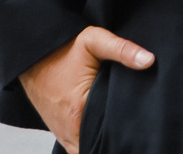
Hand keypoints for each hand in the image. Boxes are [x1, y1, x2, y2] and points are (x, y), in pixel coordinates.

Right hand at [22, 25, 153, 152]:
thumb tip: (149, 60)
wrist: (33, 54)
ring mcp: (64, 135)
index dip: (126, 135)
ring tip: (120, 133)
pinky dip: (91, 144)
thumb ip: (122, 50)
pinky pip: (79, 149)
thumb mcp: (93, 40)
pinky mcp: (61, 134)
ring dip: (103, 144)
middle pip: (99, 147)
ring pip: (88, 150)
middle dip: (116, 142)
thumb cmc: (63, 48)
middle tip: (133, 131)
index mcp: (79, 111)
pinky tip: (105, 134)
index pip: (110, 137)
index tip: (140, 130)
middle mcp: (70, 130)